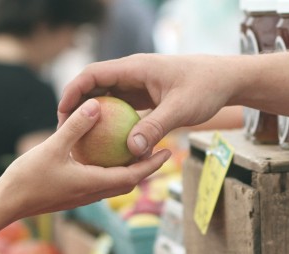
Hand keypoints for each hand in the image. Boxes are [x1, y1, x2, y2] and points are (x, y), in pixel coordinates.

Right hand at [0, 98, 171, 220]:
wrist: (7, 204)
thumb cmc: (28, 177)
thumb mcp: (52, 147)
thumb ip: (76, 126)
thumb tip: (96, 105)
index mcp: (93, 184)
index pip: (133, 176)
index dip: (152, 164)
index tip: (168, 151)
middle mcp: (92, 193)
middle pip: (128, 182)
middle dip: (147, 168)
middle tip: (160, 150)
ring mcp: (82, 196)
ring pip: (114, 184)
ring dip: (129, 170)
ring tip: (138, 151)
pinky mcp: (72, 195)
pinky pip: (99, 182)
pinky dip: (109, 170)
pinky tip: (104, 155)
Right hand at [58, 54, 234, 157]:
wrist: (226, 80)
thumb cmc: (205, 88)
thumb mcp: (180, 110)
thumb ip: (155, 128)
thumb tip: (131, 150)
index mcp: (135, 68)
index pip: (93, 74)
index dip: (73, 92)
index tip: (62, 113)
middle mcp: (133, 74)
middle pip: (95, 87)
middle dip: (77, 107)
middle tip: (65, 132)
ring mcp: (139, 85)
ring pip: (107, 99)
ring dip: (94, 117)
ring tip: (81, 140)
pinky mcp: (146, 97)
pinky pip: (122, 109)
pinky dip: (112, 124)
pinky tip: (107, 146)